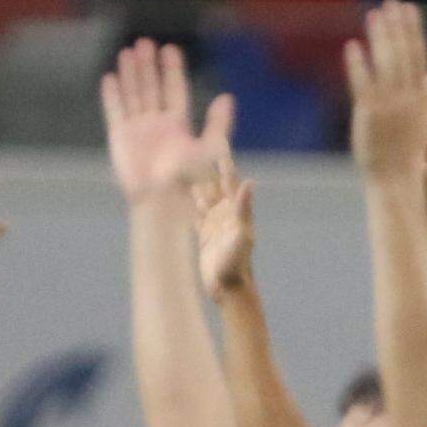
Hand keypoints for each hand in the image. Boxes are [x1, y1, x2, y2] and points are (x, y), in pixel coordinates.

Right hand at [101, 38, 228, 204]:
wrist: (164, 202)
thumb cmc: (191, 181)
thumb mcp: (211, 150)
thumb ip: (218, 124)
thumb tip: (227, 97)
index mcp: (178, 125)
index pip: (175, 90)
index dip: (173, 70)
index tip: (171, 48)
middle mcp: (157, 125)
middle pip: (152, 88)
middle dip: (149, 66)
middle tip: (146, 42)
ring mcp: (138, 130)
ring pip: (133, 95)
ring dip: (131, 74)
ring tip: (128, 51)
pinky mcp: (121, 138)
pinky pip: (115, 112)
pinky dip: (112, 96)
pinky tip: (110, 78)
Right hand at [188, 94, 255, 295]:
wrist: (229, 288)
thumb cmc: (238, 263)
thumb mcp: (242, 234)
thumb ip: (243, 208)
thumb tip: (249, 182)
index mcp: (234, 209)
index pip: (228, 178)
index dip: (223, 160)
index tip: (219, 138)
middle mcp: (224, 212)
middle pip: (212, 183)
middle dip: (204, 166)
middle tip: (194, 145)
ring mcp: (213, 223)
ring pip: (201, 196)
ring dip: (193, 181)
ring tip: (182, 164)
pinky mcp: (203, 234)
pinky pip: (193, 213)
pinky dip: (186, 203)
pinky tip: (177, 194)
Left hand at [346, 0, 426, 185]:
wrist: (396, 183)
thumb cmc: (409, 155)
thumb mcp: (425, 119)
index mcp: (422, 98)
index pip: (419, 57)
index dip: (414, 31)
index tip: (410, 9)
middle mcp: (408, 98)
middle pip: (404, 54)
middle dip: (398, 27)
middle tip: (390, 3)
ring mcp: (389, 106)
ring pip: (386, 64)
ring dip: (381, 37)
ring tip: (373, 15)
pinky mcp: (369, 115)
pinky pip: (363, 84)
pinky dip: (358, 64)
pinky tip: (352, 46)